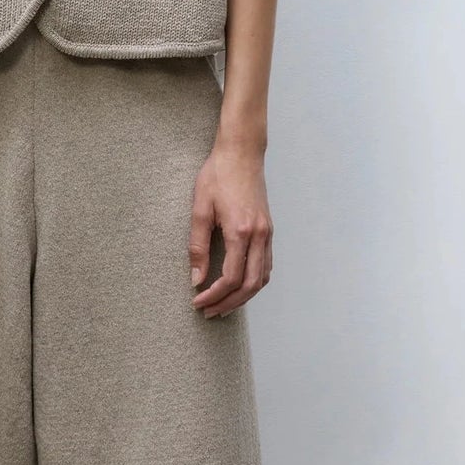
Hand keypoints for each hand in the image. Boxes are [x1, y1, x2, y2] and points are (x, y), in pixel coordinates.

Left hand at [188, 141, 272, 318]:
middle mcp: (259, 236)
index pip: (230, 277)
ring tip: (223, 305)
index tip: (198, 301)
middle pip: (250, 285)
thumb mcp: (200, 209)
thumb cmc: (218, 175)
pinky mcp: (268, 230)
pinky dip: (254, 282)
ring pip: (262, 278)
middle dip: (229, 303)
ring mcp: (267, 233)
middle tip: (209, 312)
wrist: (242, 152)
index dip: (213, 294)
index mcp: (240, 231)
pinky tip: (239, 286)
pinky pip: (266, 265)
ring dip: (243, 297)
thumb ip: (197, 246)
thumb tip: (196, 278)